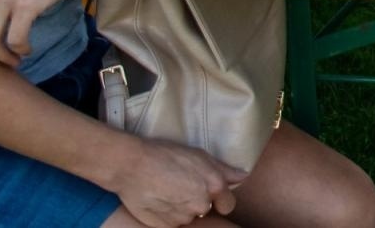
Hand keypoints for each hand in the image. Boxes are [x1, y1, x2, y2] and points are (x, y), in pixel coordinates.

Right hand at [113, 137, 246, 227]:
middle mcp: (201, 204)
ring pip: (188, 216)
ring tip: (168, 190)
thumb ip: (224, 169)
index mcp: (214, 185)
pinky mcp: (166, 226)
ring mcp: (183, 217)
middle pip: (207, 209)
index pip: (228, 204)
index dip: (221, 198)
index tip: (212, 193)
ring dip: (182, 207)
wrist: (132, 165)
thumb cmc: (165, 154)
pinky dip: (168, 214)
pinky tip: (160, 198)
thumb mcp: (198, 154)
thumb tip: (242, 176)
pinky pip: (173, 222)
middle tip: (183, 185)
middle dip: (198, 200)